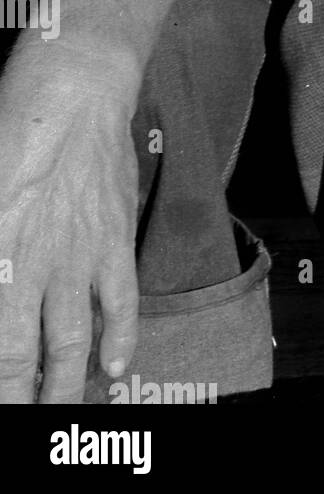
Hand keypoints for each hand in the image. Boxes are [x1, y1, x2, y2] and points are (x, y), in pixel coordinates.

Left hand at [0, 48, 139, 402]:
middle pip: (24, 356)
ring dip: (65, 385)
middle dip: (22, 397)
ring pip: (71, 341)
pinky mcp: (113, 237)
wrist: (76, 89)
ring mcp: (79, 255)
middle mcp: (33, 266)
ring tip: (60, 413)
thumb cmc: (13, 125)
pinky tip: (115, 366)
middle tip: (20, 424)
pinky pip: (121, 299)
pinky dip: (121, 336)